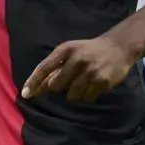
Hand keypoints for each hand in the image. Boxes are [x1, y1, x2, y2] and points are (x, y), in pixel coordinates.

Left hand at [21, 36, 138, 102]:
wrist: (119, 46)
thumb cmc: (89, 50)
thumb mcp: (71, 51)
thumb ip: (56, 66)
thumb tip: (39, 87)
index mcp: (66, 49)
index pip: (45, 67)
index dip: (34, 81)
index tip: (25, 94)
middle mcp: (77, 59)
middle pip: (56, 86)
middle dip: (59, 87)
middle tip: (69, 80)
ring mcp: (90, 72)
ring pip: (72, 95)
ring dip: (75, 92)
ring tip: (84, 81)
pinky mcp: (102, 82)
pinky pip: (87, 98)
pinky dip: (88, 94)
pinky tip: (94, 84)